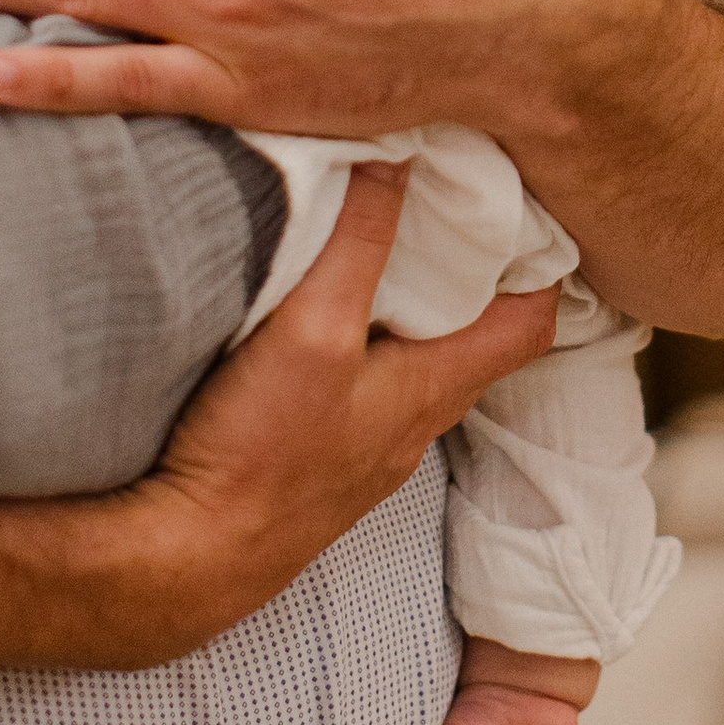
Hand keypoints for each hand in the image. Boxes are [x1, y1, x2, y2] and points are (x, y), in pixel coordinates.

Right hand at [96, 167, 562, 665]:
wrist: (184, 563)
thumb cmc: (259, 459)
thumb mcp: (314, 332)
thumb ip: (357, 246)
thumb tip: (397, 160)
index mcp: (434, 389)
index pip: (531, 321)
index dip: (539, 262)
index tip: (521, 206)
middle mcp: (413, 425)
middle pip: (473, 339)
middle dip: (468, 275)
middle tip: (443, 207)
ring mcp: (364, 450)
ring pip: (412, 366)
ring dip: (406, 313)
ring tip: (379, 249)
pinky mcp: (315, 464)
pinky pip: (358, 393)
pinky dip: (355, 351)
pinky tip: (313, 326)